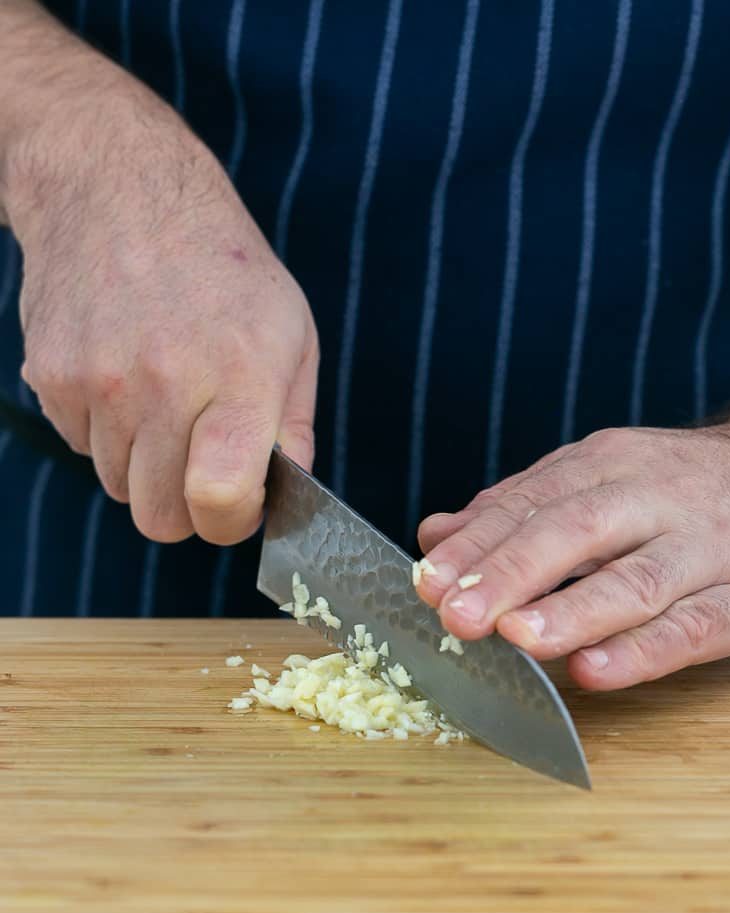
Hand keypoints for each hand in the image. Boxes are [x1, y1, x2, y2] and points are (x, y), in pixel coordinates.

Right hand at [4, 43, 317, 545]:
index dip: (232, 522)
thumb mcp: (292, 335)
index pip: (220, 499)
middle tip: (203, 463)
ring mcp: (99, 381)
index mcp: (239, 377)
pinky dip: (105, 430)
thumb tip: (289, 495)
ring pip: (119, 486)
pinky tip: (125, 375)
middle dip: (186, 506)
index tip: (240, 505)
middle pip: (160, 518)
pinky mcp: (52, 376)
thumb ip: (295, 425)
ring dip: (145, 464)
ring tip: (165, 399)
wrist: (121, 191)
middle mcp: (164, 383)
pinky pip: (81, 447)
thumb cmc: (225, 269)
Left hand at [415, 422, 729, 689]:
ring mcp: (706, 549)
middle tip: (456, 613)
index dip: (476, 545)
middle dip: (510, 573)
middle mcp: (654, 499)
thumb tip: (435, 535)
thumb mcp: (597, 480)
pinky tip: (595, 670)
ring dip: (571, 611)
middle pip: (575, 532)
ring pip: (634, 581)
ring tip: (517, 637)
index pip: (530, 504)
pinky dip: (641, 651)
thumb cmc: (676, 490)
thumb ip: (516, 508)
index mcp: (607, 465)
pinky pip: (693, 627)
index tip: (426, 581)